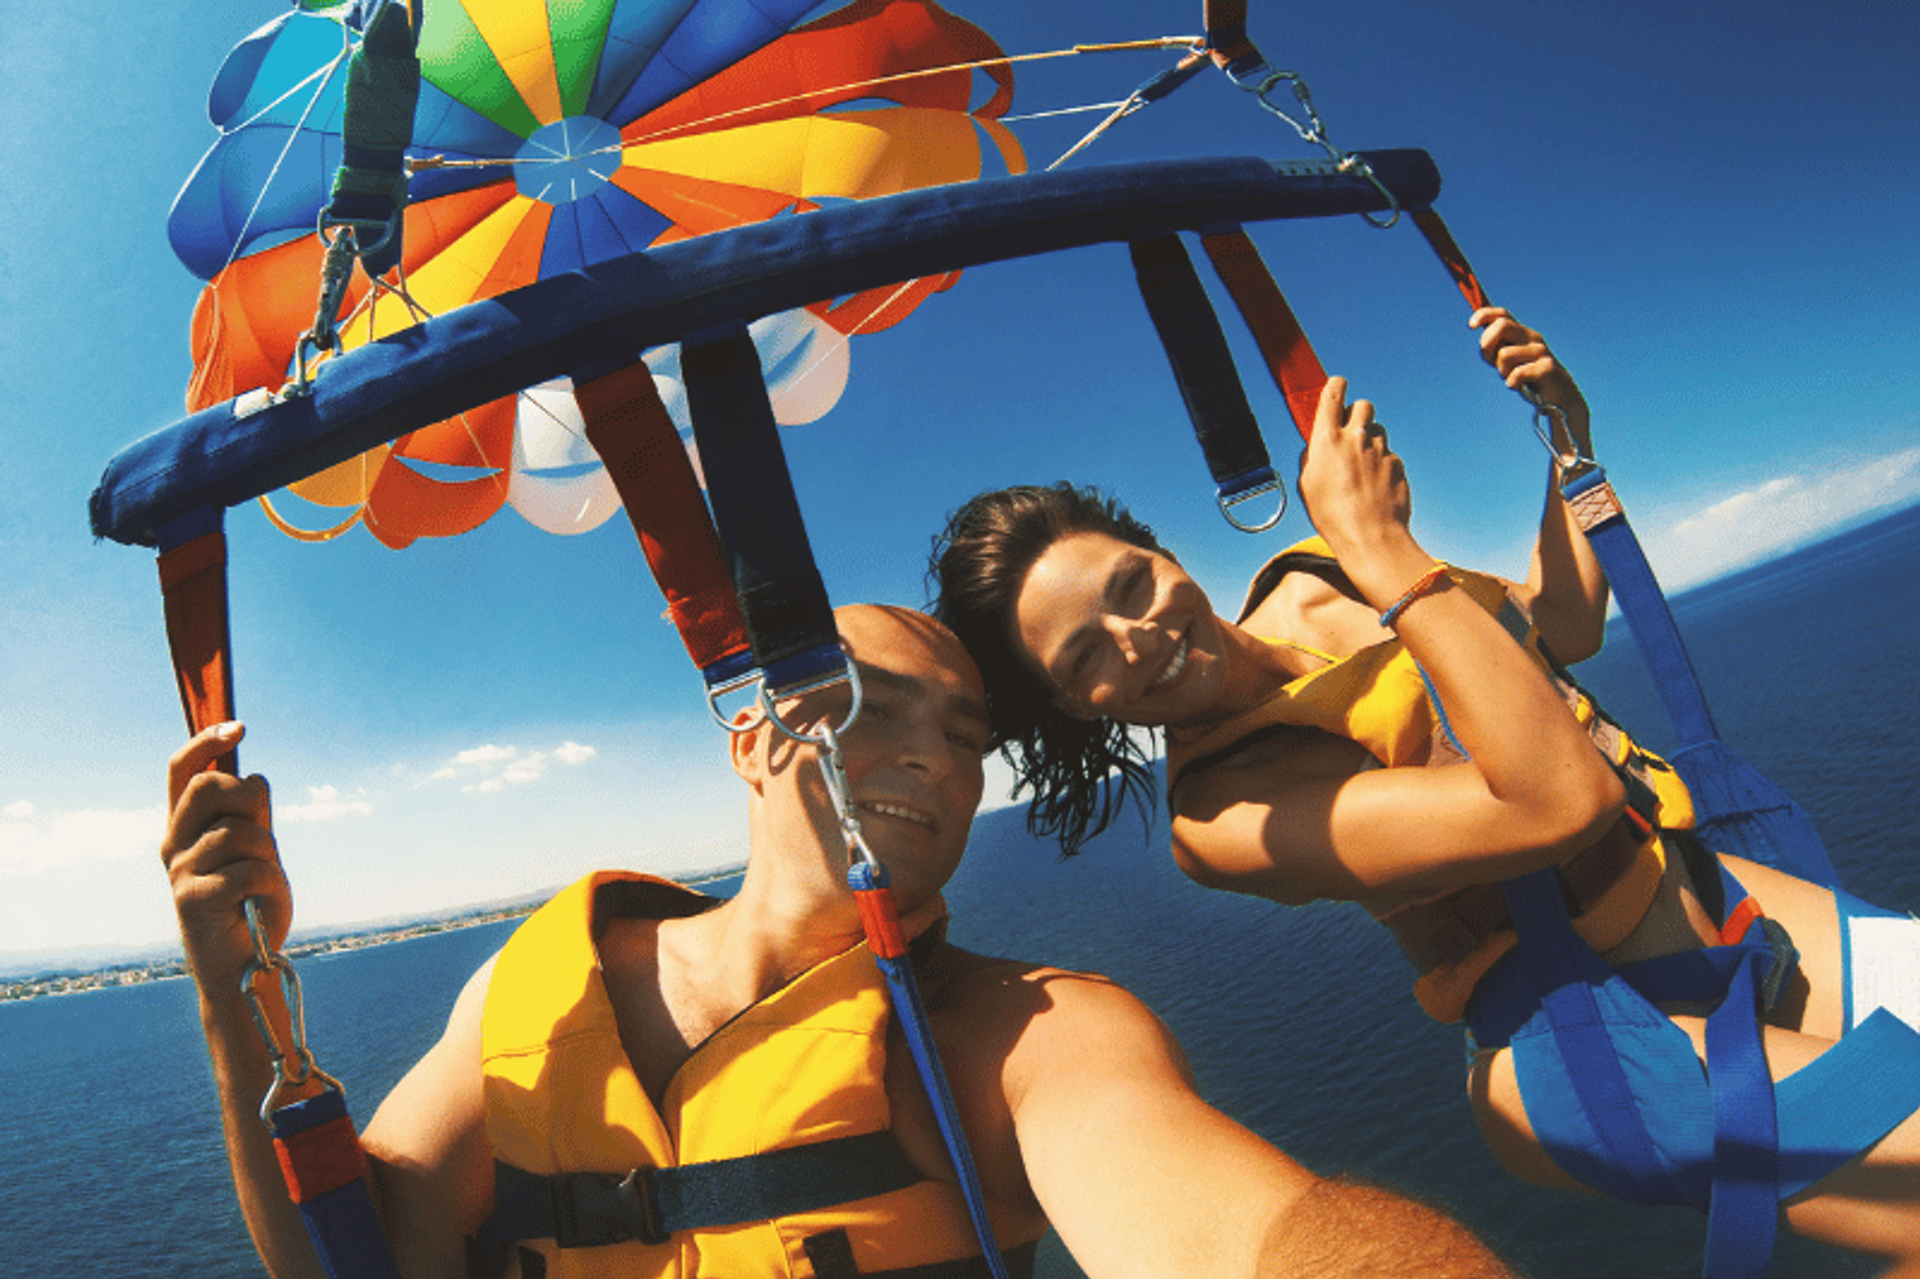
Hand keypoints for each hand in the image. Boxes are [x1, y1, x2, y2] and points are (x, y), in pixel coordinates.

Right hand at [162, 722, 287, 989]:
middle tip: (263, 833)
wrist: (243, 964)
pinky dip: (271, 885)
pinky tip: (261, 904)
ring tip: (262, 883)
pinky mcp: (191, 899)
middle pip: (210, 786)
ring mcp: (178, 870)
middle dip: (250, 800)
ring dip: (268, 854)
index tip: (239, 727)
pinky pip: (250, 870)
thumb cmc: (251, 903)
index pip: (181, 770)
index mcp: (185, 826)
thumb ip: (251, 816)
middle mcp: (174, 843)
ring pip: (240, 831)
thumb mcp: (257, 850)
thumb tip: (253, 776)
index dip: (206, 742)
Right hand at [1298, 376, 1413, 559]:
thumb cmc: (1333, 516)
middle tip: (1350, 433)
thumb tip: (1316, 446)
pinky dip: (1381, 464)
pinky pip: (1389, 454)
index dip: (1335, 386)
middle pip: (1363, 405)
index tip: (1337, 385)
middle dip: (1356, 414)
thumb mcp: (1306, 485)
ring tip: (1361, 467)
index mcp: (1328, 439)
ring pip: (1377, 430)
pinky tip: (1373, 487)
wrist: (1371, 537)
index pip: (1333, 393)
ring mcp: (1381, 450)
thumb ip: (1311, 457)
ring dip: (1370, 440)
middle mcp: (1356, 438)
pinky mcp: (1397, 464)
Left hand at [1470, 307, 1592, 460]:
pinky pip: (1516, 374)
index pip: (1502, 314)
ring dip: (1502, 371)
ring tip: (1512, 378)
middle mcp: (1532, 337)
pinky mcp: (1547, 367)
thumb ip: (1493, 351)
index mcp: (1521, 333)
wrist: (1557, 398)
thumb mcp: (1506, 363)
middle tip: (1492, 362)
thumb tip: (1483, 344)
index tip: (1471, 326)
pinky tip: (1519, 386)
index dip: (1484, 315)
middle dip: (1488, 343)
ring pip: (1504, 354)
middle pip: (1502, 325)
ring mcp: (1541, 351)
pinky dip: (1512, 383)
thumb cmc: (1528, 379)